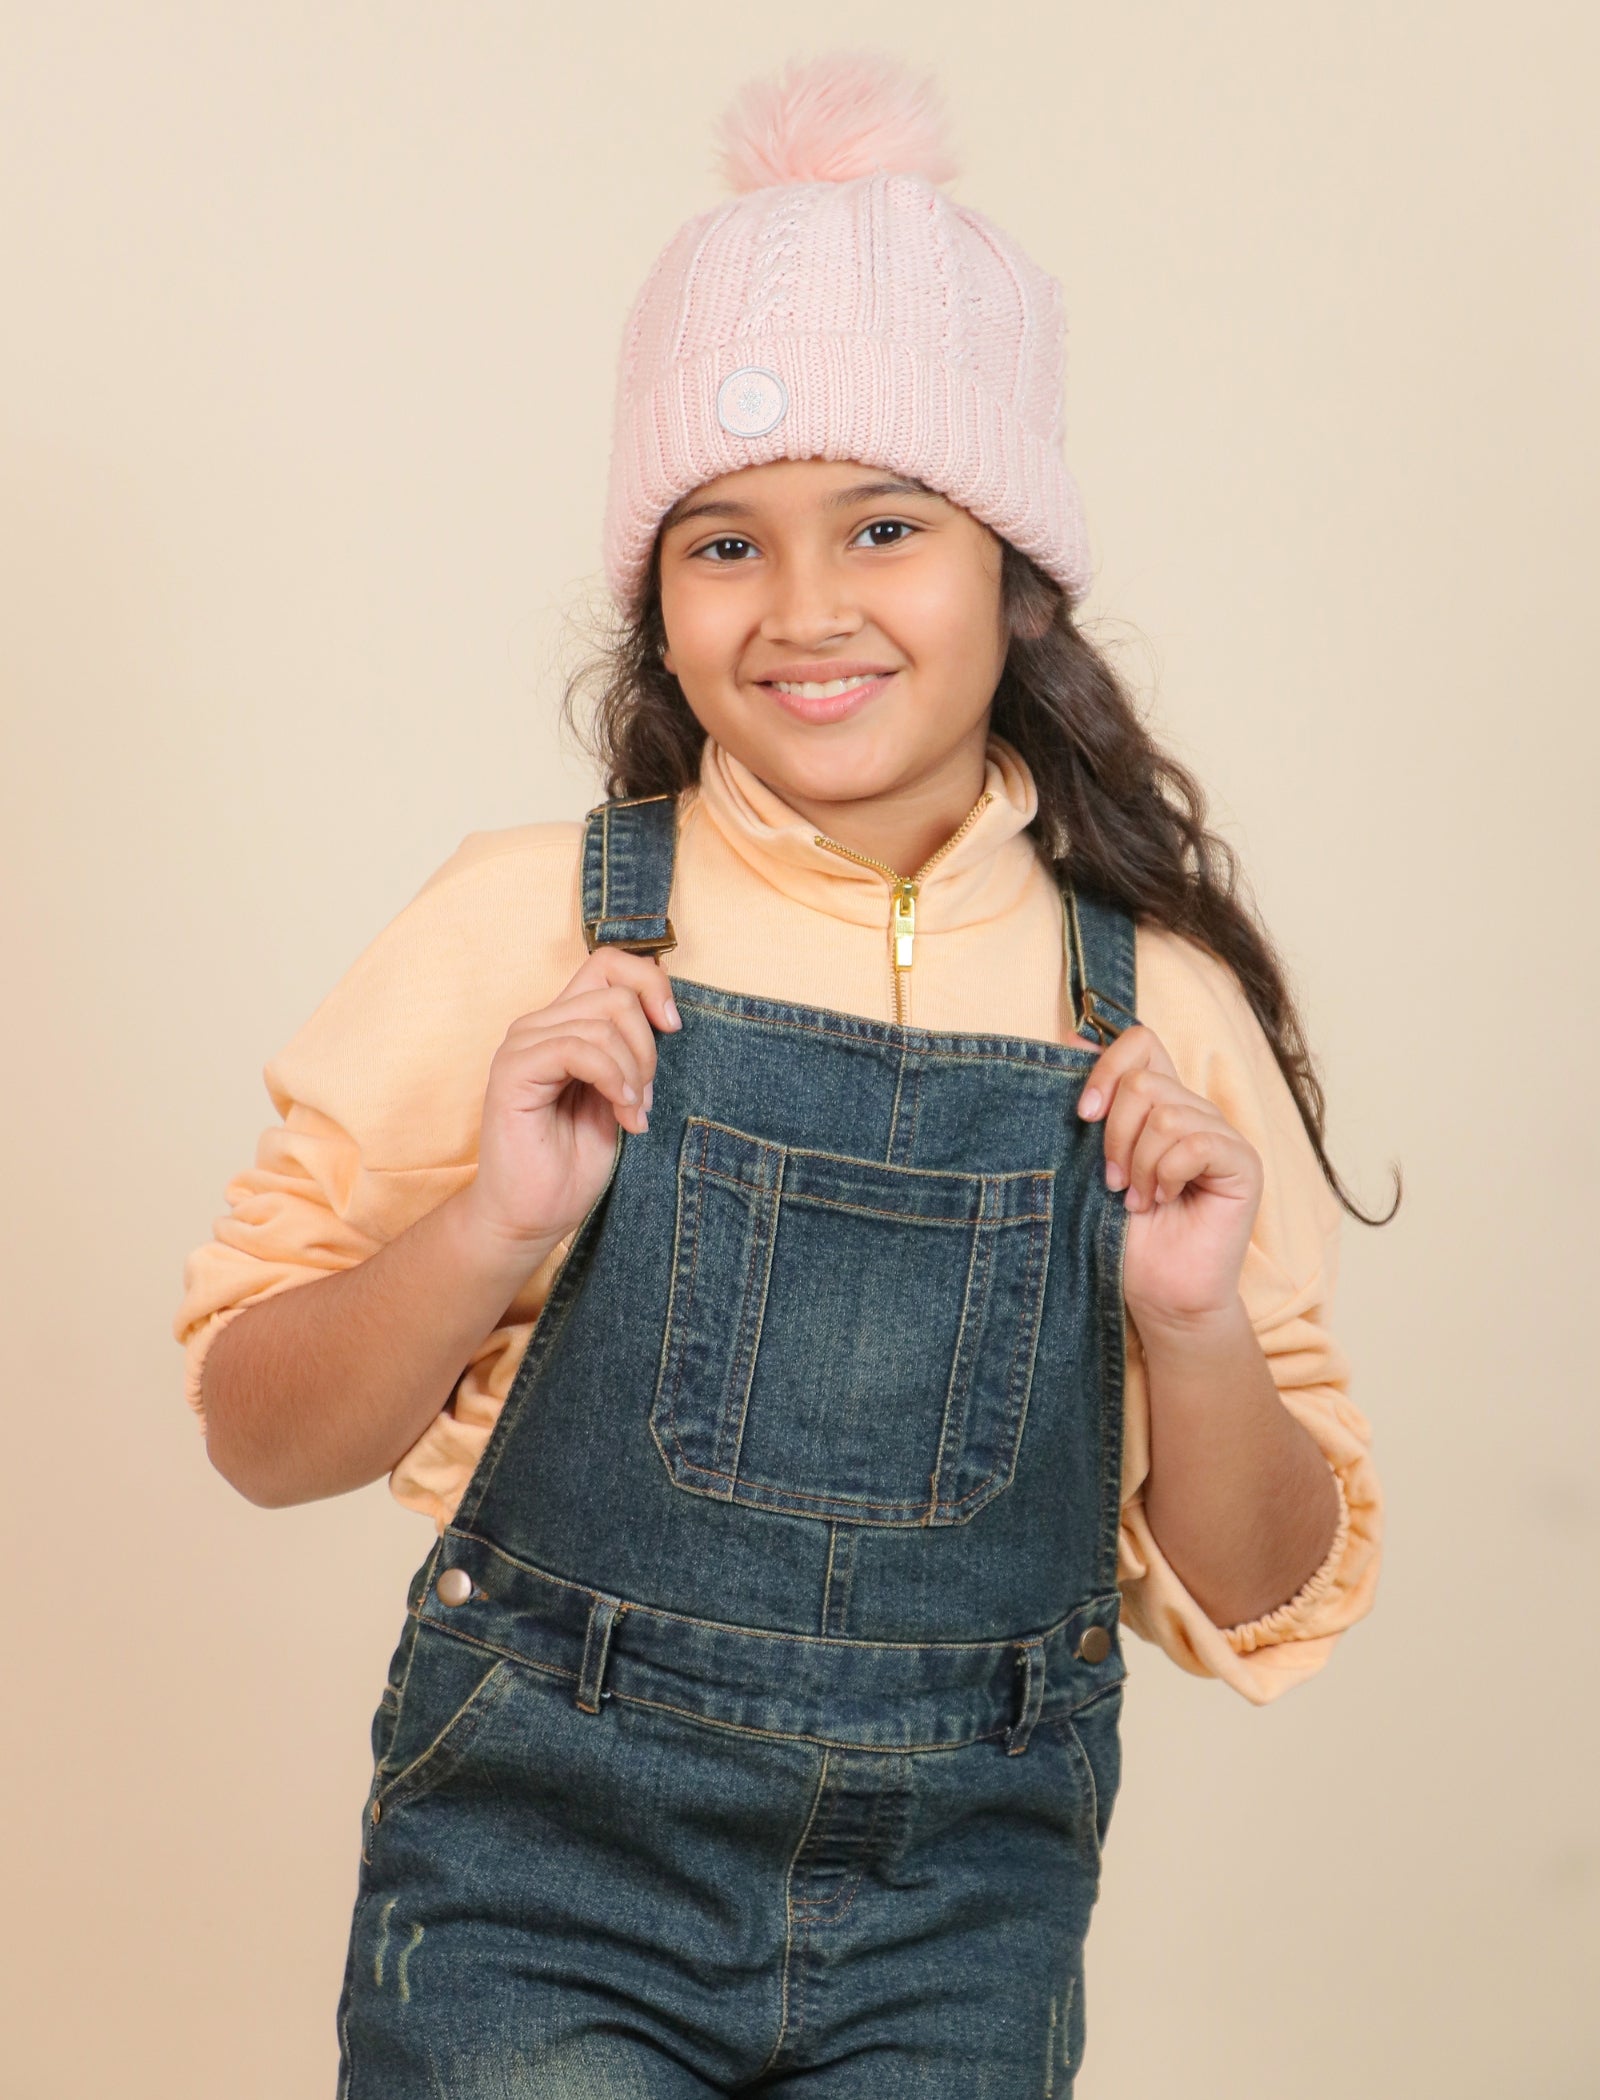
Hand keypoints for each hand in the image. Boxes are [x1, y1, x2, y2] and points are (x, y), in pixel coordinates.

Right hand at [459, 947, 680, 1260]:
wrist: (532, 1214)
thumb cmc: (574, 1161)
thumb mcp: (620, 1093)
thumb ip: (632, 1049)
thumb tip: (665, 1008)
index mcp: (564, 1023)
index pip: (609, 964)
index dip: (650, 984)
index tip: (673, 1027)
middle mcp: (539, 1025)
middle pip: (616, 993)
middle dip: (648, 1048)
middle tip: (643, 1098)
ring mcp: (522, 1044)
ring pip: (603, 1021)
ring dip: (633, 1073)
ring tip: (630, 1114)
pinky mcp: (513, 1070)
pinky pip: (578, 1048)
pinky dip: (612, 1079)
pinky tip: (620, 1113)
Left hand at [1075, 1023, 1261, 1336]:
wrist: (1157, 1292)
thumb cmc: (1122, 1234)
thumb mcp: (1092, 1160)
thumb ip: (1092, 1103)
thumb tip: (1068, 1034)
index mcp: (1160, 1103)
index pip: (1141, 1041)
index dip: (1108, 1067)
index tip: (1083, 1115)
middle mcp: (1193, 1110)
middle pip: (1145, 1081)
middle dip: (1116, 1136)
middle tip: (1115, 1182)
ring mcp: (1221, 1134)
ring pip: (1167, 1114)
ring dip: (1140, 1165)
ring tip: (1139, 1200)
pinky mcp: (1243, 1163)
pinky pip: (1196, 1143)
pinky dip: (1168, 1174)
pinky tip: (1165, 1201)